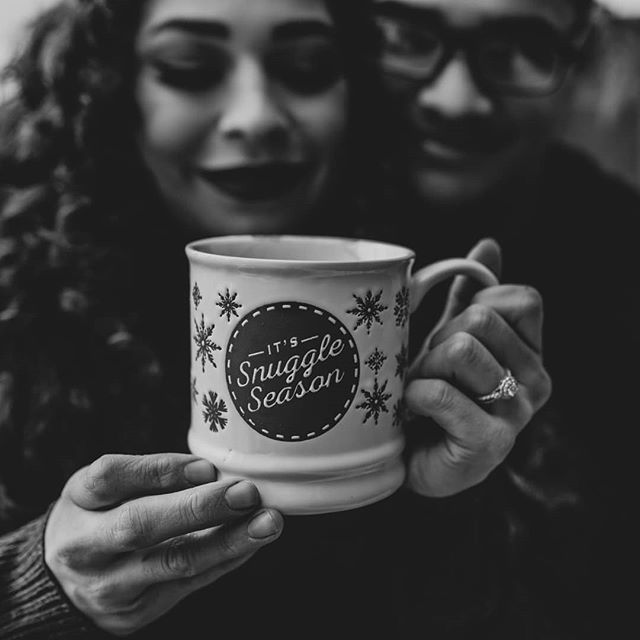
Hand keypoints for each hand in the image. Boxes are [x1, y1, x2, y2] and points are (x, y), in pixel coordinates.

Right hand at [44, 453, 282, 635]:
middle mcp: (85, 547)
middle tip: (246, 493)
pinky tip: (253, 540)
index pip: (111, 477)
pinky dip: (226, 559)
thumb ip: (152, 475)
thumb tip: (211, 471)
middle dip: (199, 508)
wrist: (68, 581)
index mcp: (78, 501)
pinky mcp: (136, 611)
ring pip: (174, 561)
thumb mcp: (110, 485)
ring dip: (227, 541)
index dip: (160, 470)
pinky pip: (190, 583)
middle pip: (140, 525)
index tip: (206, 467)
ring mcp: (110, 586)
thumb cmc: (101, 515)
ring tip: (267, 522)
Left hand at [403, 239, 551, 496]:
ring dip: (424, 367)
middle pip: (482, 320)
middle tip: (430, 368)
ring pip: (460, 350)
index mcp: (531, 352)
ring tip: (421, 388)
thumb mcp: (454, 335)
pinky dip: (414, 395)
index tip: (456, 331)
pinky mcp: (490, 444)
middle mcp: (536, 382)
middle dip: (440, 338)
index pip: (522, 299)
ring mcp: (516, 414)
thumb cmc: (436, 389)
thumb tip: (488, 244)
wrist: (415, 454)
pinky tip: (414, 408)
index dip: (478, 304)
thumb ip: (474, 295)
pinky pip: (440, 394)